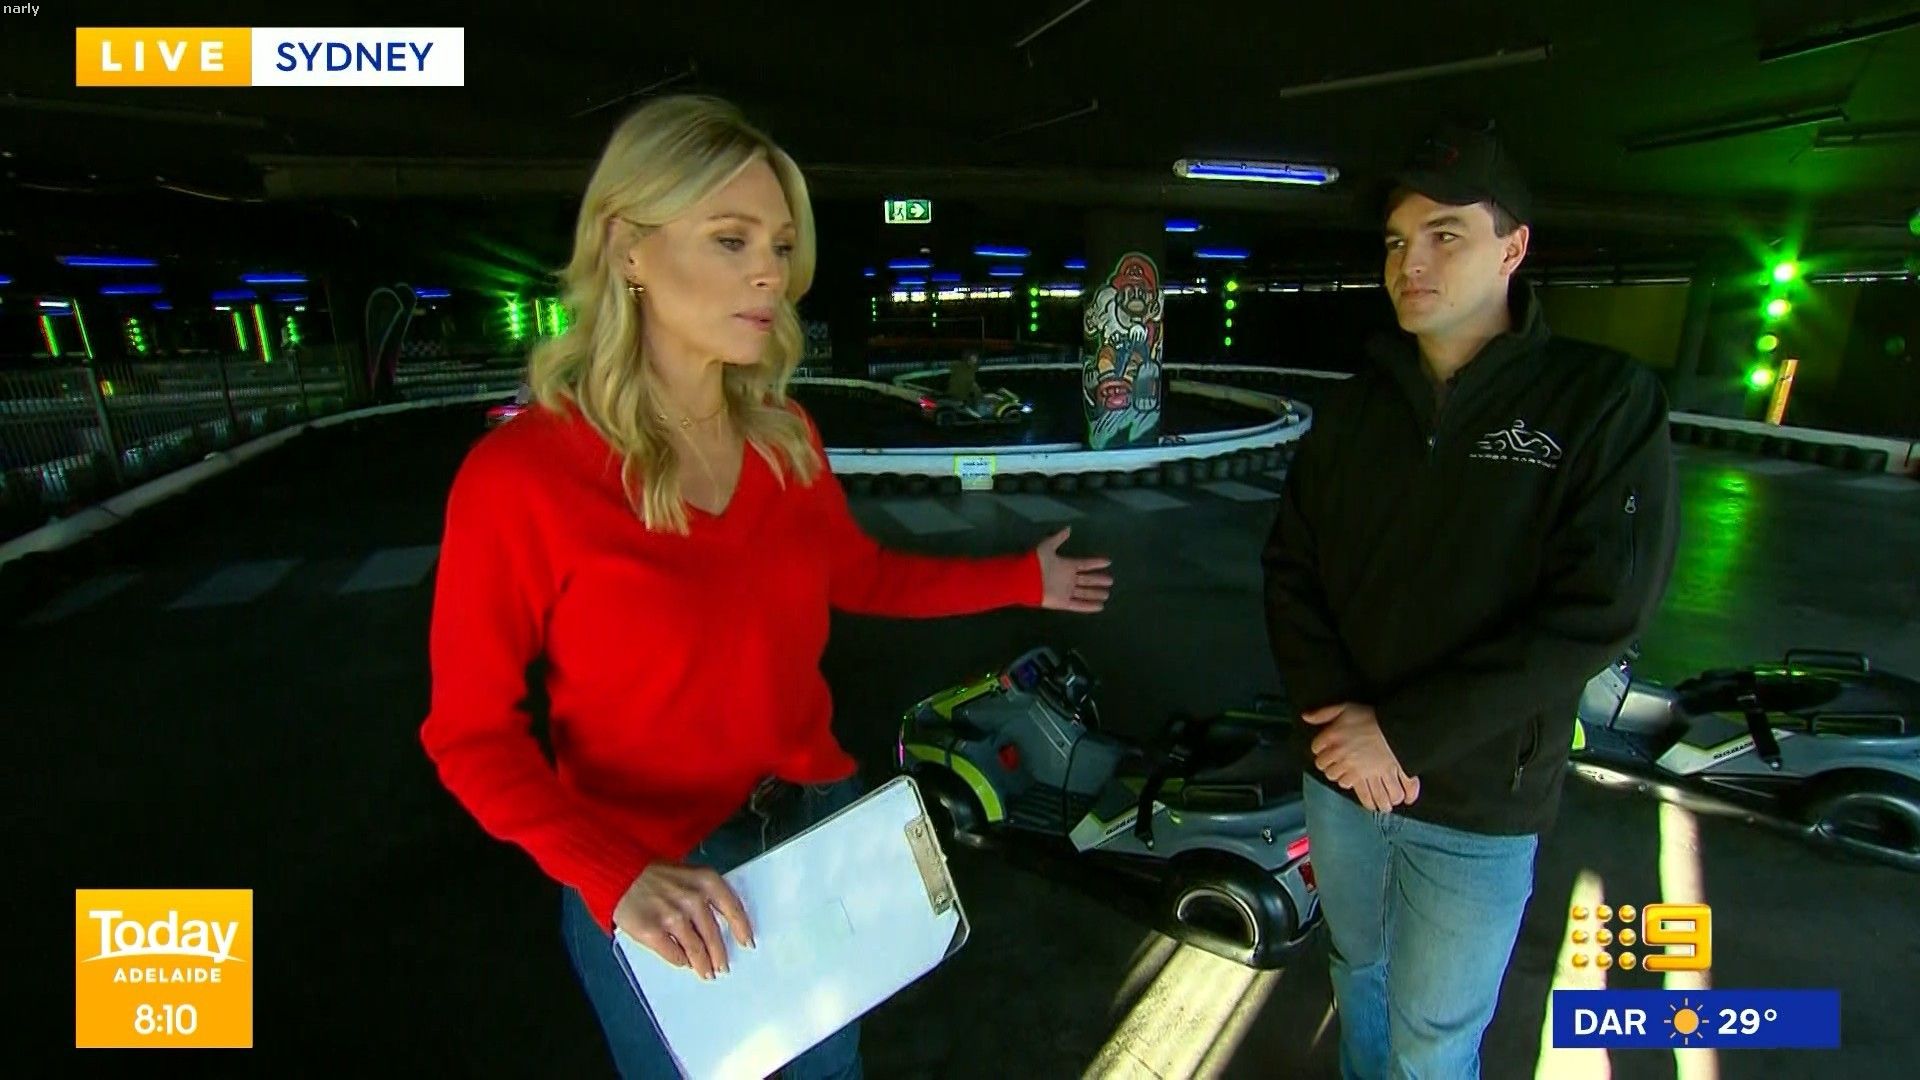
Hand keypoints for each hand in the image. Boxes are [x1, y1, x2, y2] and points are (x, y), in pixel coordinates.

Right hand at [612, 863, 753, 979]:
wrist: (619, 874)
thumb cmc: (655, 874)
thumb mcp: (688, 874)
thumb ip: (706, 895)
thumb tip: (719, 926)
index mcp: (706, 881)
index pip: (733, 909)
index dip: (742, 929)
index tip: (747, 943)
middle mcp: (692, 898)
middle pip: (713, 935)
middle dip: (719, 955)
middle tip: (722, 966)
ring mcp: (672, 916)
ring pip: (695, 949)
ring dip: (702, 964)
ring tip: (706, 972)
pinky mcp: (652, 931)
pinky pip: (674, 954)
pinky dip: (680, 961)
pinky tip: (683, 963)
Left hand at [1036, 527, 1112, 612]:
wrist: (1024, 579)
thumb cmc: (1035, 562)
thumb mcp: (1047, 546)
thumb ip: (1058, 538)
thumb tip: (1068, 528)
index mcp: (1066, 565)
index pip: (1085, 564)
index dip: (1096, 563)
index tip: (1108, 562)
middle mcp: (1068, 578)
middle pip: (1087, 580)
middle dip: (1098, 580)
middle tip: (1111, 581)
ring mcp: (1066, 591)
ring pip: (1085, 593)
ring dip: (1096, 594)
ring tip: (1107, 594)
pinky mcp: (1063, 602)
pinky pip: (1078, 605)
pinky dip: (1089, 606)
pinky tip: (1100, 607)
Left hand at [1303, 703, 1421, 811]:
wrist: (1395, 726)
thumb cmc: (1370, 717)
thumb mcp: (1344, 708)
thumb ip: (1323, 713)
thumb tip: (1306, 716)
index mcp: (1333, 742)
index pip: (1318, 754)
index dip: (1322, 753)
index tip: (1327, 753)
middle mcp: (1343, 760)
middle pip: (1330, 773)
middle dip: (1334, 772)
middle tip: (1341, 770)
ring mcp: (1359, 772)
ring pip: (1346, 784)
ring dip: (1352, 787)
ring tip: (1358, 787)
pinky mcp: (1376, 778)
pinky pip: (1371, 793)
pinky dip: (1373, 800)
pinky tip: (1379, 805)